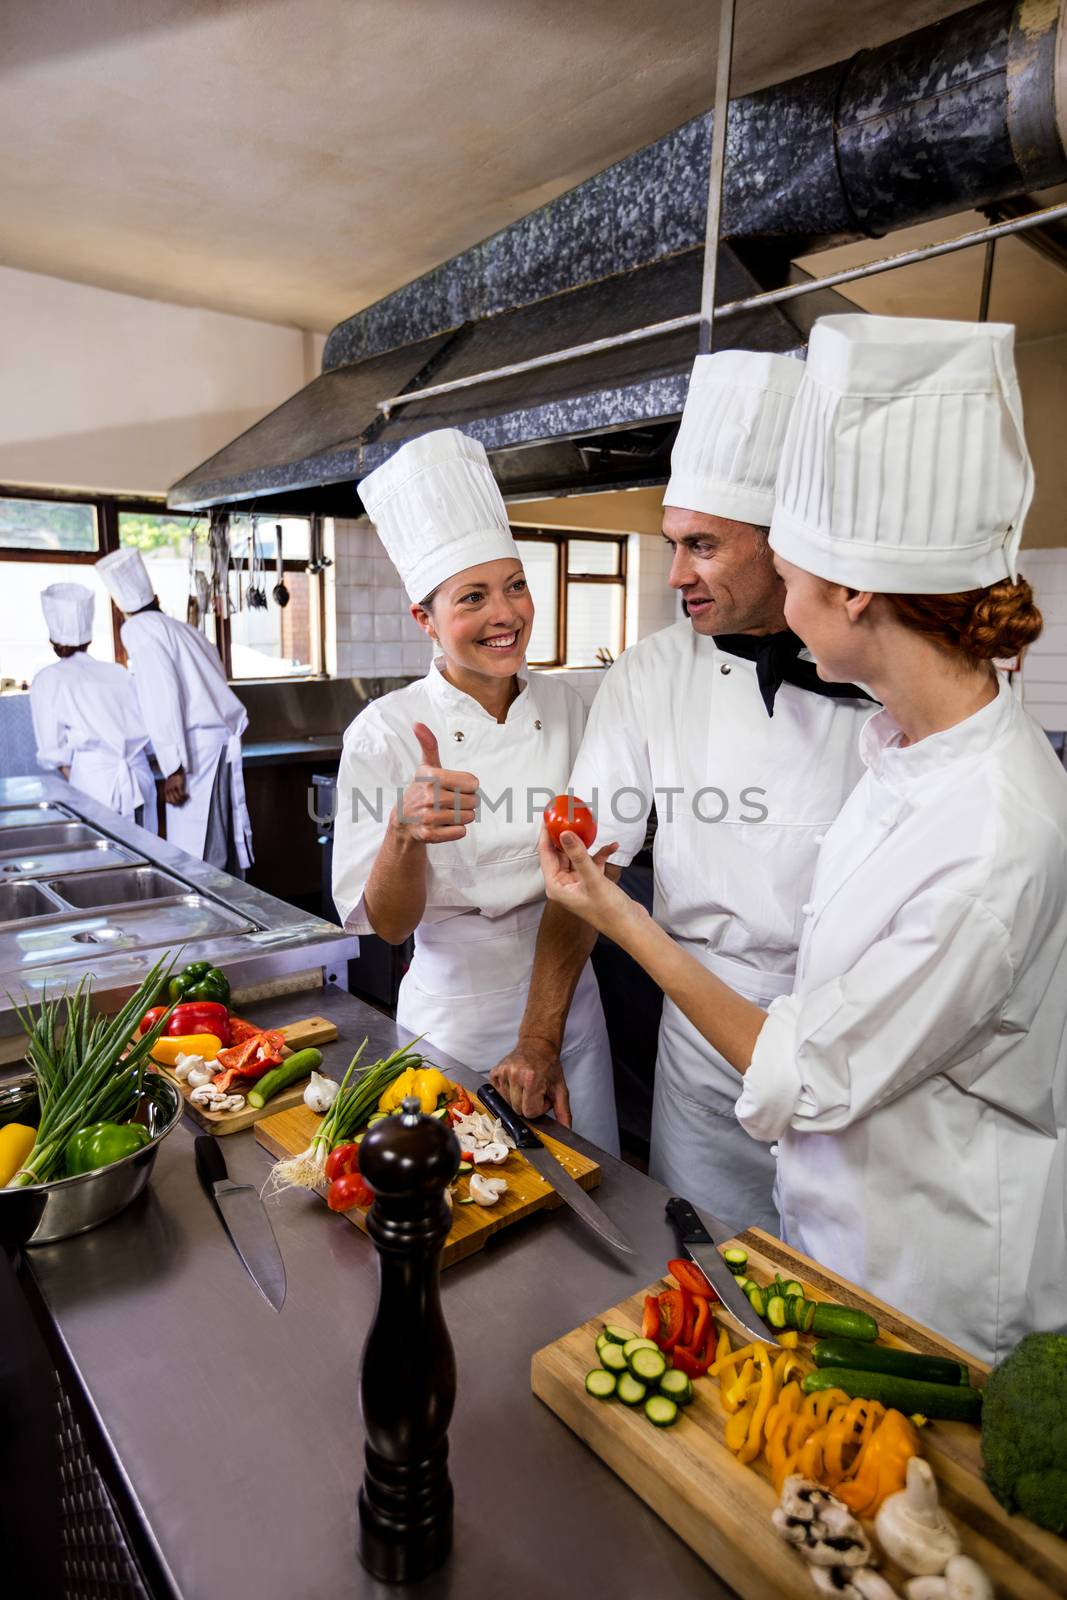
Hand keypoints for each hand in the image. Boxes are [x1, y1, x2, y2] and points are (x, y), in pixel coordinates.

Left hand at [164, 767, 187, 805]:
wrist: (175, 768)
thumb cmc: (173, 775)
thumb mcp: (169, 783)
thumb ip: (169, 789)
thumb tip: (173, 797)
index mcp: (165, 790)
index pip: (168, 801)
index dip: (173, 803)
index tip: (179, 802)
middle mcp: (168, 790)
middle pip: (173, 802)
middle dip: (179, 803)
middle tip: (184, 801)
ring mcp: (173, 788)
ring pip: (178, 799)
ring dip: (183, 800)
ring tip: (187, 798)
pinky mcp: (178, 786)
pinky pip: (182, 795)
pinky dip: (185, 797)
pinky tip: (188, 796)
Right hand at [394, 723, 478, 843]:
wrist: (403, 820)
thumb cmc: (421, 789)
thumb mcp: (426, 766)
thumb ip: (428, 744)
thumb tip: (417, 724)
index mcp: (432, 777)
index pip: (473, 783)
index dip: (469, 786)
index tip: (456, 786)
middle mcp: (429, 796)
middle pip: (473, 801)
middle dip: (467, 802)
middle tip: (451, 801)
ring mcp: (428, 817)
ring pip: (468, 817)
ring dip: (463, 816)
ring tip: (448, 812)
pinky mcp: (429, 834)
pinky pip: (460, 832)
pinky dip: (456, 830)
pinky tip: (444, 824)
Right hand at [490, 1038, 571, 1126]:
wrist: (537, 1045)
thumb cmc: (549, 1066)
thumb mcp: (560, 1088)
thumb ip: (563, 1111)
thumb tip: (566, 1130)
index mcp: (532, 1078)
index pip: (529, 1112)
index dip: (538, 1108)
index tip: (542, 1097)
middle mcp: (515, 1074)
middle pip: (517, 1110)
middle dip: (528, 1104)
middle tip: (535, 1091)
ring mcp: (503, 1072)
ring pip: (507, 1104)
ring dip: (517, 1099)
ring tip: (525, 1086)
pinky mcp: (495, 1072)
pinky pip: (497, 1094)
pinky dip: (507, 1092)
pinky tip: (515, 1083)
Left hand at [538, 825, 640, 942]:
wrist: (631, 927)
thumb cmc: (610, 912)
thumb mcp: (593, 880)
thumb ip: (579, 855)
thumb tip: (565, 834)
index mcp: (557, 886)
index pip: (546, 855)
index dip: (546, 835)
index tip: (547, 818)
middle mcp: (565, 884)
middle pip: (560, 853)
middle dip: (565, 835)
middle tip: (567, 816)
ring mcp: (578, 883)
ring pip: (577, 856)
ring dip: (586, 844)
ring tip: (588, 826)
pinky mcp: (592, 882)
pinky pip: (592, 862)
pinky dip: (601, 854)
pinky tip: (612, 847)